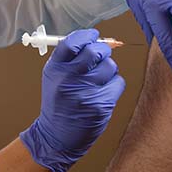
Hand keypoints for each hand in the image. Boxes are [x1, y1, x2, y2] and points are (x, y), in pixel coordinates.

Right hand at [19, 30, 124, 171]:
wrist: (57, 135)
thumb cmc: (58, 102)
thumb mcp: (54, 77)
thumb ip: (69, 58)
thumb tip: (95, 39)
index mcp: (55, 69)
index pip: (71, 43)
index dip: (86, 36)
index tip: (93, 36)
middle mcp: (69, 79)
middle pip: (94, 51)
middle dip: (102, 50)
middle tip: (100, 55)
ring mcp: (85, 92)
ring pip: (110, 66)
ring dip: (108, 69)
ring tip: (98, 79)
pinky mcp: (101, 105)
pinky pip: (118, 82)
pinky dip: (114, 85)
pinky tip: (102, 92)